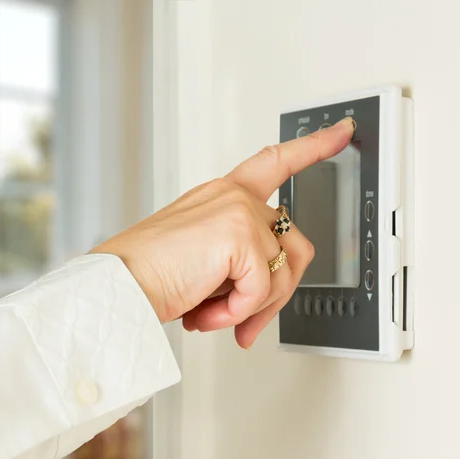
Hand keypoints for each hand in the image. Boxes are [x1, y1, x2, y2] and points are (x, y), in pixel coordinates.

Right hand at [91, 117, 354, 348]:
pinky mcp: (239, 233)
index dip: (312, 147)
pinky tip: (206, 312)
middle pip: (294, 246)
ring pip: (283, 272)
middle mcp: (233, 197)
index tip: (341, 133)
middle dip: (275, 295)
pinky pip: (262, 289)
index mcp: (222, 197)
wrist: (118, 287)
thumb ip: (237, 264)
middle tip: (245, 323)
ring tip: (214, 316)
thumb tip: (264, 295)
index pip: (275, 162)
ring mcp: (238, 211)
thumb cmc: (147, 274)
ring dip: (252, 308)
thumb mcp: (201, 262)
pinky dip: (236, 313)